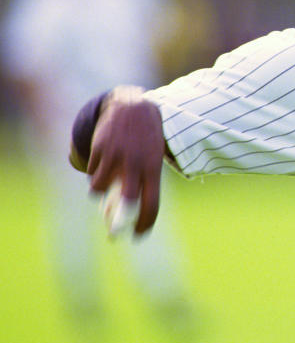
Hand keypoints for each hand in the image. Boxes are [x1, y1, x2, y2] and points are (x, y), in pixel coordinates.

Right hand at [86, 86, 166, 234]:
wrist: (133, 106)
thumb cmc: (146, 138)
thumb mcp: (152, 158)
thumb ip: (142, 181)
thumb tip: (126, 212)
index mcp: (153, 168)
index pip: (152, 203)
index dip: (145, 223)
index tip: (138, 236)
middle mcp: (136, 164)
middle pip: (128, 202)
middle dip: (119, 221)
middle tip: (114, 234)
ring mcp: (116, 156)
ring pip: (99, 189)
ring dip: (99, 191)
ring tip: (104, 184)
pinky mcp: (100, 149)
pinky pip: (92, 172)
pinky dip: (94, 174)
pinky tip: (102, 164)